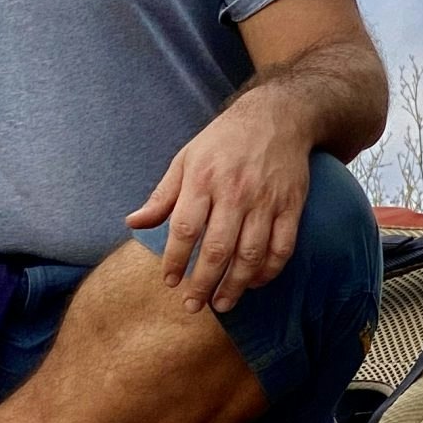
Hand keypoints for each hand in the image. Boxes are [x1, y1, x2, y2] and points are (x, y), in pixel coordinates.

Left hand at [125, 98, 310, 313]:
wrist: (276, 117)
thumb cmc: (222, 142)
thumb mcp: (185, 159)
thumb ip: (162, 196)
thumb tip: (132, 223)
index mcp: (202, 179)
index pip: (185, 228)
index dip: (175, 260)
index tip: (170, 282)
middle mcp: (234, 192)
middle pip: (217, 249)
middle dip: (203, 283)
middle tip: (192, 305)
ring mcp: (265, 200)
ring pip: (250, 254)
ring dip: (235, 285)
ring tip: (221, 304)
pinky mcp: (291, 206)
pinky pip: (281, 247)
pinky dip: (268, 271)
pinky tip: (254, 283)